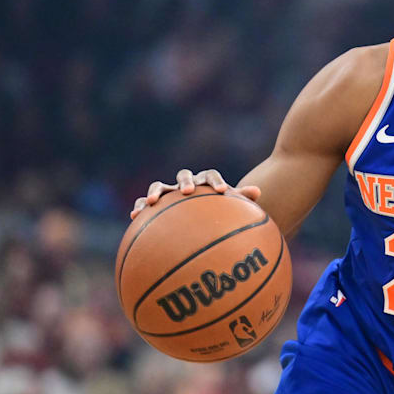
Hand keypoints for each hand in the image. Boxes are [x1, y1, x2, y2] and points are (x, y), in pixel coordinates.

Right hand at [129, 169, 261, 218]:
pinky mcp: (155, 205)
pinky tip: (134, 215)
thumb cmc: (217, 213)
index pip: (211, 175)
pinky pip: (145, 203)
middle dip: (185, 182)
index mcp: (206, 182)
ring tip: (153, 202)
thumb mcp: (230, 209)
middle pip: (184, 175)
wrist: (198, 219)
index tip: (221, 192)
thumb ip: (241, 199)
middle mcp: (186, 184)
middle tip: (188, 192)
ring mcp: (169, 193)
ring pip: (160, 186)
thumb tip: (258, 191)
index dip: (215, 181)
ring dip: (156, 191)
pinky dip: (140, 206)